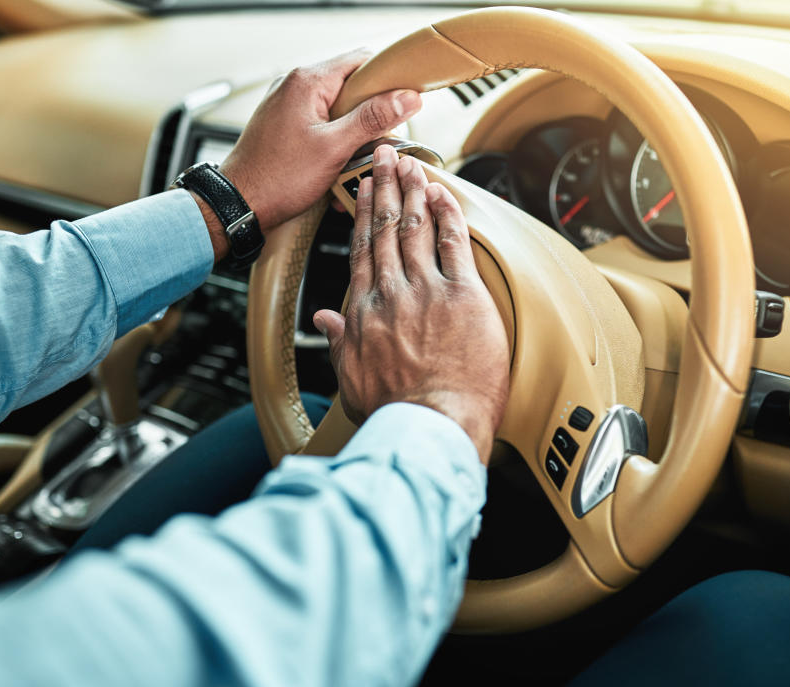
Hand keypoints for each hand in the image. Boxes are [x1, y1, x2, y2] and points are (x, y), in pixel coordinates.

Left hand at [196, 50, 422, 258]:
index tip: (407, 101)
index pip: (361, 61)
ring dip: (355, 136)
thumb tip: (406, 98)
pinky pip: (323, 127)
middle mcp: (295, 86)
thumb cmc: (277, 178)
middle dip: (372, 116)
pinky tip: (339, 169)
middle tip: (382, 141)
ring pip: (339, 110)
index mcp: (307, 82)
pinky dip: (337, 145)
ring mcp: (289, 106)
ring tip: (357, 161)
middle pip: (352, 87)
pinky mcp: (287, 125)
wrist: (239, 204)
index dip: (389, 79)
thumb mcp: (334, 148)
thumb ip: (372, 119)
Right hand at [313, 145, 509, 461]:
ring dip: (415, 191)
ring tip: (413, 165)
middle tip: (387, 157)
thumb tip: (327, 319)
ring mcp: (427, 291)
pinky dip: (449, 215)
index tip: (362, 190)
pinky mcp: (462, 296)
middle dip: (386, 188)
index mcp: (365, 311)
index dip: (362, 215)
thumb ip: (340, 341)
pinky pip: (454, 243)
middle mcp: (393, 293)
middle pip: (387, 229)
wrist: (427, 426)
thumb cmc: (394, 410)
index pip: (362, 250)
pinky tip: (445, 194)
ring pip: (418, 228)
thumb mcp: (351, 377)